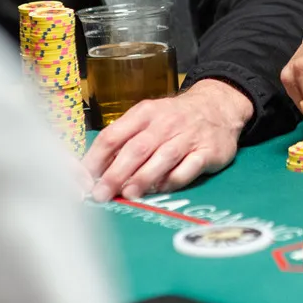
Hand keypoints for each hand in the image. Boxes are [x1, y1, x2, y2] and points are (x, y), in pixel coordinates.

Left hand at [83, 79, 251, 201]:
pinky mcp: (208, 151)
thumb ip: (124, 141)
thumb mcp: (148, 119)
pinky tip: (161, 189)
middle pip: (136, 148)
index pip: (113, 135)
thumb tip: (95, 173)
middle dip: (116, 173)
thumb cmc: (175, 119)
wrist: (219, 107)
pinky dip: (173, 180)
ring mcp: (188, 136)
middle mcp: (166, 123)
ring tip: (128, 195)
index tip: (83, 180)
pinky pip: (188, 168)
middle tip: (101, 194)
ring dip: (143, 178)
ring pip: (162, 158)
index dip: (95, 159)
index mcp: (144, 114)